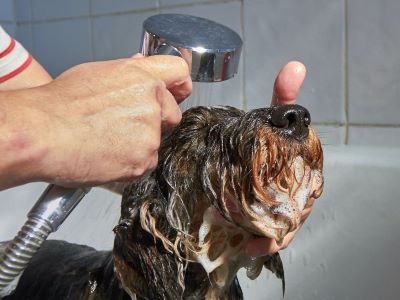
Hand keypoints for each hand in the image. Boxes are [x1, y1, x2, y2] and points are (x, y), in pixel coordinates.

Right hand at [0, 55, 191, 188]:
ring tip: (108, 141)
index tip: (177, 92)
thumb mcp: (97, 73)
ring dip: (140, 144)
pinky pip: (146, 163)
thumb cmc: (60, 104)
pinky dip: (132, 162)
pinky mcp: (143, 160)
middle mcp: (152, 102)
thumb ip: (129, 72)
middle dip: (157, 120)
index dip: (178, 85)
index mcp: (141, 77)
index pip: (180, 74)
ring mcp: (150, 134)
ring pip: (158, 141)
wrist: (41, 134)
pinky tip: (108, 155)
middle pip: (172, 113)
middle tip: (127, 125)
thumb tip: (142, 66)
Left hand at [245, 61, 310, 256]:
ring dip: (264, 234)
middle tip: (246, 217)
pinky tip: (249, 249)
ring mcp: (283, 206)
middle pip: (294, 212)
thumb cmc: (273, 138)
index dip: (302, 197)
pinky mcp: (269, 217)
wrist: (260, 150)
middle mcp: (299, 192)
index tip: (290, 200)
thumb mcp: (275, 118)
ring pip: (282, 227)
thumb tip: (295, 65)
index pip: (311, 186)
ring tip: (245, 238)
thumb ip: (283, 96)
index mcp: (306, 171)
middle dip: (275, 218)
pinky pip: (272, 236)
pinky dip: (263, 244)